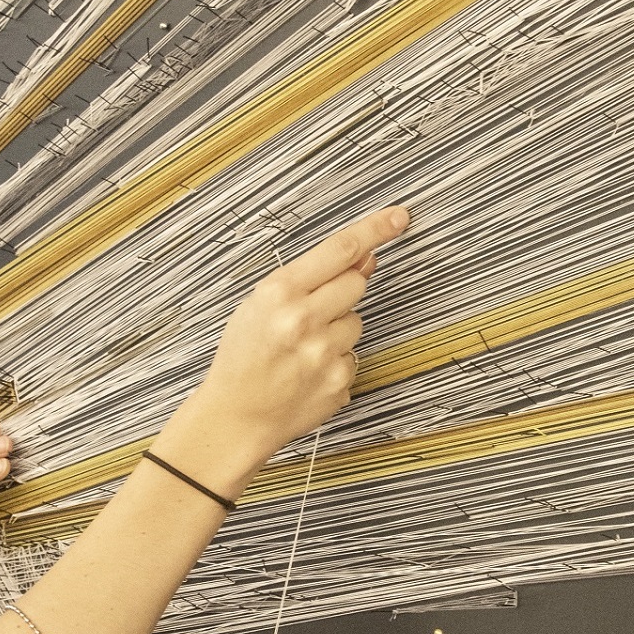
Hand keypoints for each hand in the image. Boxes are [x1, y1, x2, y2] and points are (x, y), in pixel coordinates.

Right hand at [153, 204, 409, 491]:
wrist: (235, 416)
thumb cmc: (242, 359)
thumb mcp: (258, 306)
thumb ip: (309, 279)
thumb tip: (362, 258)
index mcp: (278, 293)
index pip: (340, 249)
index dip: (375, 230)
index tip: (398, 217)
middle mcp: (303, 319)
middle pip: (355, 283)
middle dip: (341, 292)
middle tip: (312, 312)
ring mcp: (323, 352)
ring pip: (356, 322)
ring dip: (337, 330)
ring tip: (303, 349)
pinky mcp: (337, 380)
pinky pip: (352, 357)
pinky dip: (334, 362)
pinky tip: (307, 372)